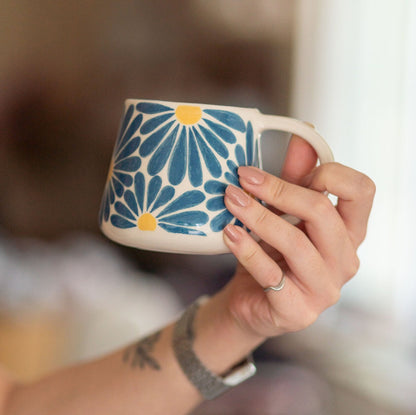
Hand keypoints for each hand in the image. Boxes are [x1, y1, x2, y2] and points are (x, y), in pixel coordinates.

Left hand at [222, 136, 375, 338]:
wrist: (251, 302)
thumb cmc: (271, 254)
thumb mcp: (283, 214)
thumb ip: (295, 177)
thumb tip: (305, 132)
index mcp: (348, 232)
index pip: (362, 191)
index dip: (331, 172)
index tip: (297, 168)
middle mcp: (345, 260)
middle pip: (322, 212)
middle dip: (279, 190)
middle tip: (242, 178)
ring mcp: (325, 289)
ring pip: (295, 242)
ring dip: (257, 216)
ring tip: (230, 200)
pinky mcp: (298, 311)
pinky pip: (271, 274)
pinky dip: (246, 249)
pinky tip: (229, 233)